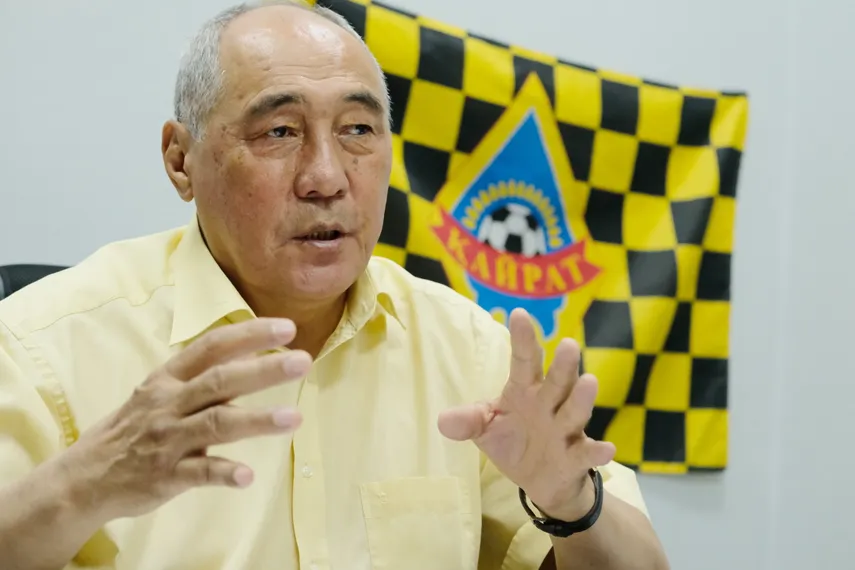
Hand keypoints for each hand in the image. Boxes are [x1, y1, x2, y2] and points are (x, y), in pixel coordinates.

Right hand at [56, 318, 310, 524]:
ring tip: (295, 418)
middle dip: (263, 370)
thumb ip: (203, 376)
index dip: (249, 334)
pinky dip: (224, 473)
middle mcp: (169, 403)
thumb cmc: (134, 428)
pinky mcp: (165, 476)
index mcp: (169, 378)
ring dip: (257, 420)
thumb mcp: (160, 392)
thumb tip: (252, 354)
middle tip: (303, 361)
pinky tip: (248, 476)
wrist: (85, 477)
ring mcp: (167, 439)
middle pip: (220, 381)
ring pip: (216, 424)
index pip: (213, 347)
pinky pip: (199, 474)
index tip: (287, 328)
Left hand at [438, 308, 614, 520]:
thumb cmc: (513, 441)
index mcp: (525, 389)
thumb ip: (469, 421)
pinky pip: (587, 453)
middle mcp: (549, 404)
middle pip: (557, 381)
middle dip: (563, 365)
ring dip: (581, 398)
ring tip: (589, 381)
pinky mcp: (576, 457)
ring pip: (574, 411)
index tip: (519, 314)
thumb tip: (443, 422)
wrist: (539, 481)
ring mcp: (565, 429)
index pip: (524, 360)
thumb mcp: (486, 429)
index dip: (523, 339)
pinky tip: (606, 449)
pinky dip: (597, 451)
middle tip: (568, 344)